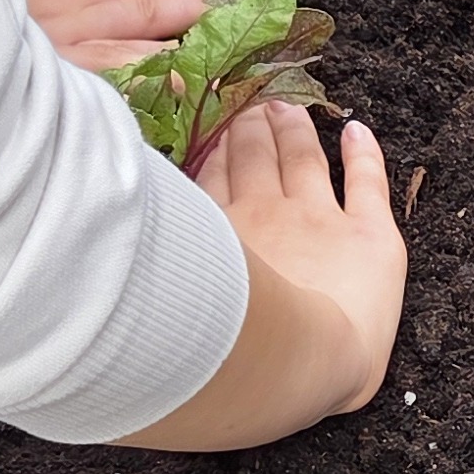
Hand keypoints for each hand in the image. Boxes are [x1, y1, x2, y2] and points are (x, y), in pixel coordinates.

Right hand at [121, 104, 406, 445]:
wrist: (302, 369)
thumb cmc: (236, 352)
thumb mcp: (179, 292)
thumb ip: (153, 247)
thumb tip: (103, 221)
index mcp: (226, 230)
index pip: (219, 174)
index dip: (216, 144)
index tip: (213, 119)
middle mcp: (271, 215)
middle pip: (258, 157)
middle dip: (252, 127)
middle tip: (250, 104)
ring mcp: (322, 221)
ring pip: (306, 159)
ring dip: (295, 129)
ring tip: (287, 107)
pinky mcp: (370, 234)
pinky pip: (369, 180)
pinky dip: (364, 152)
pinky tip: (356, 130)